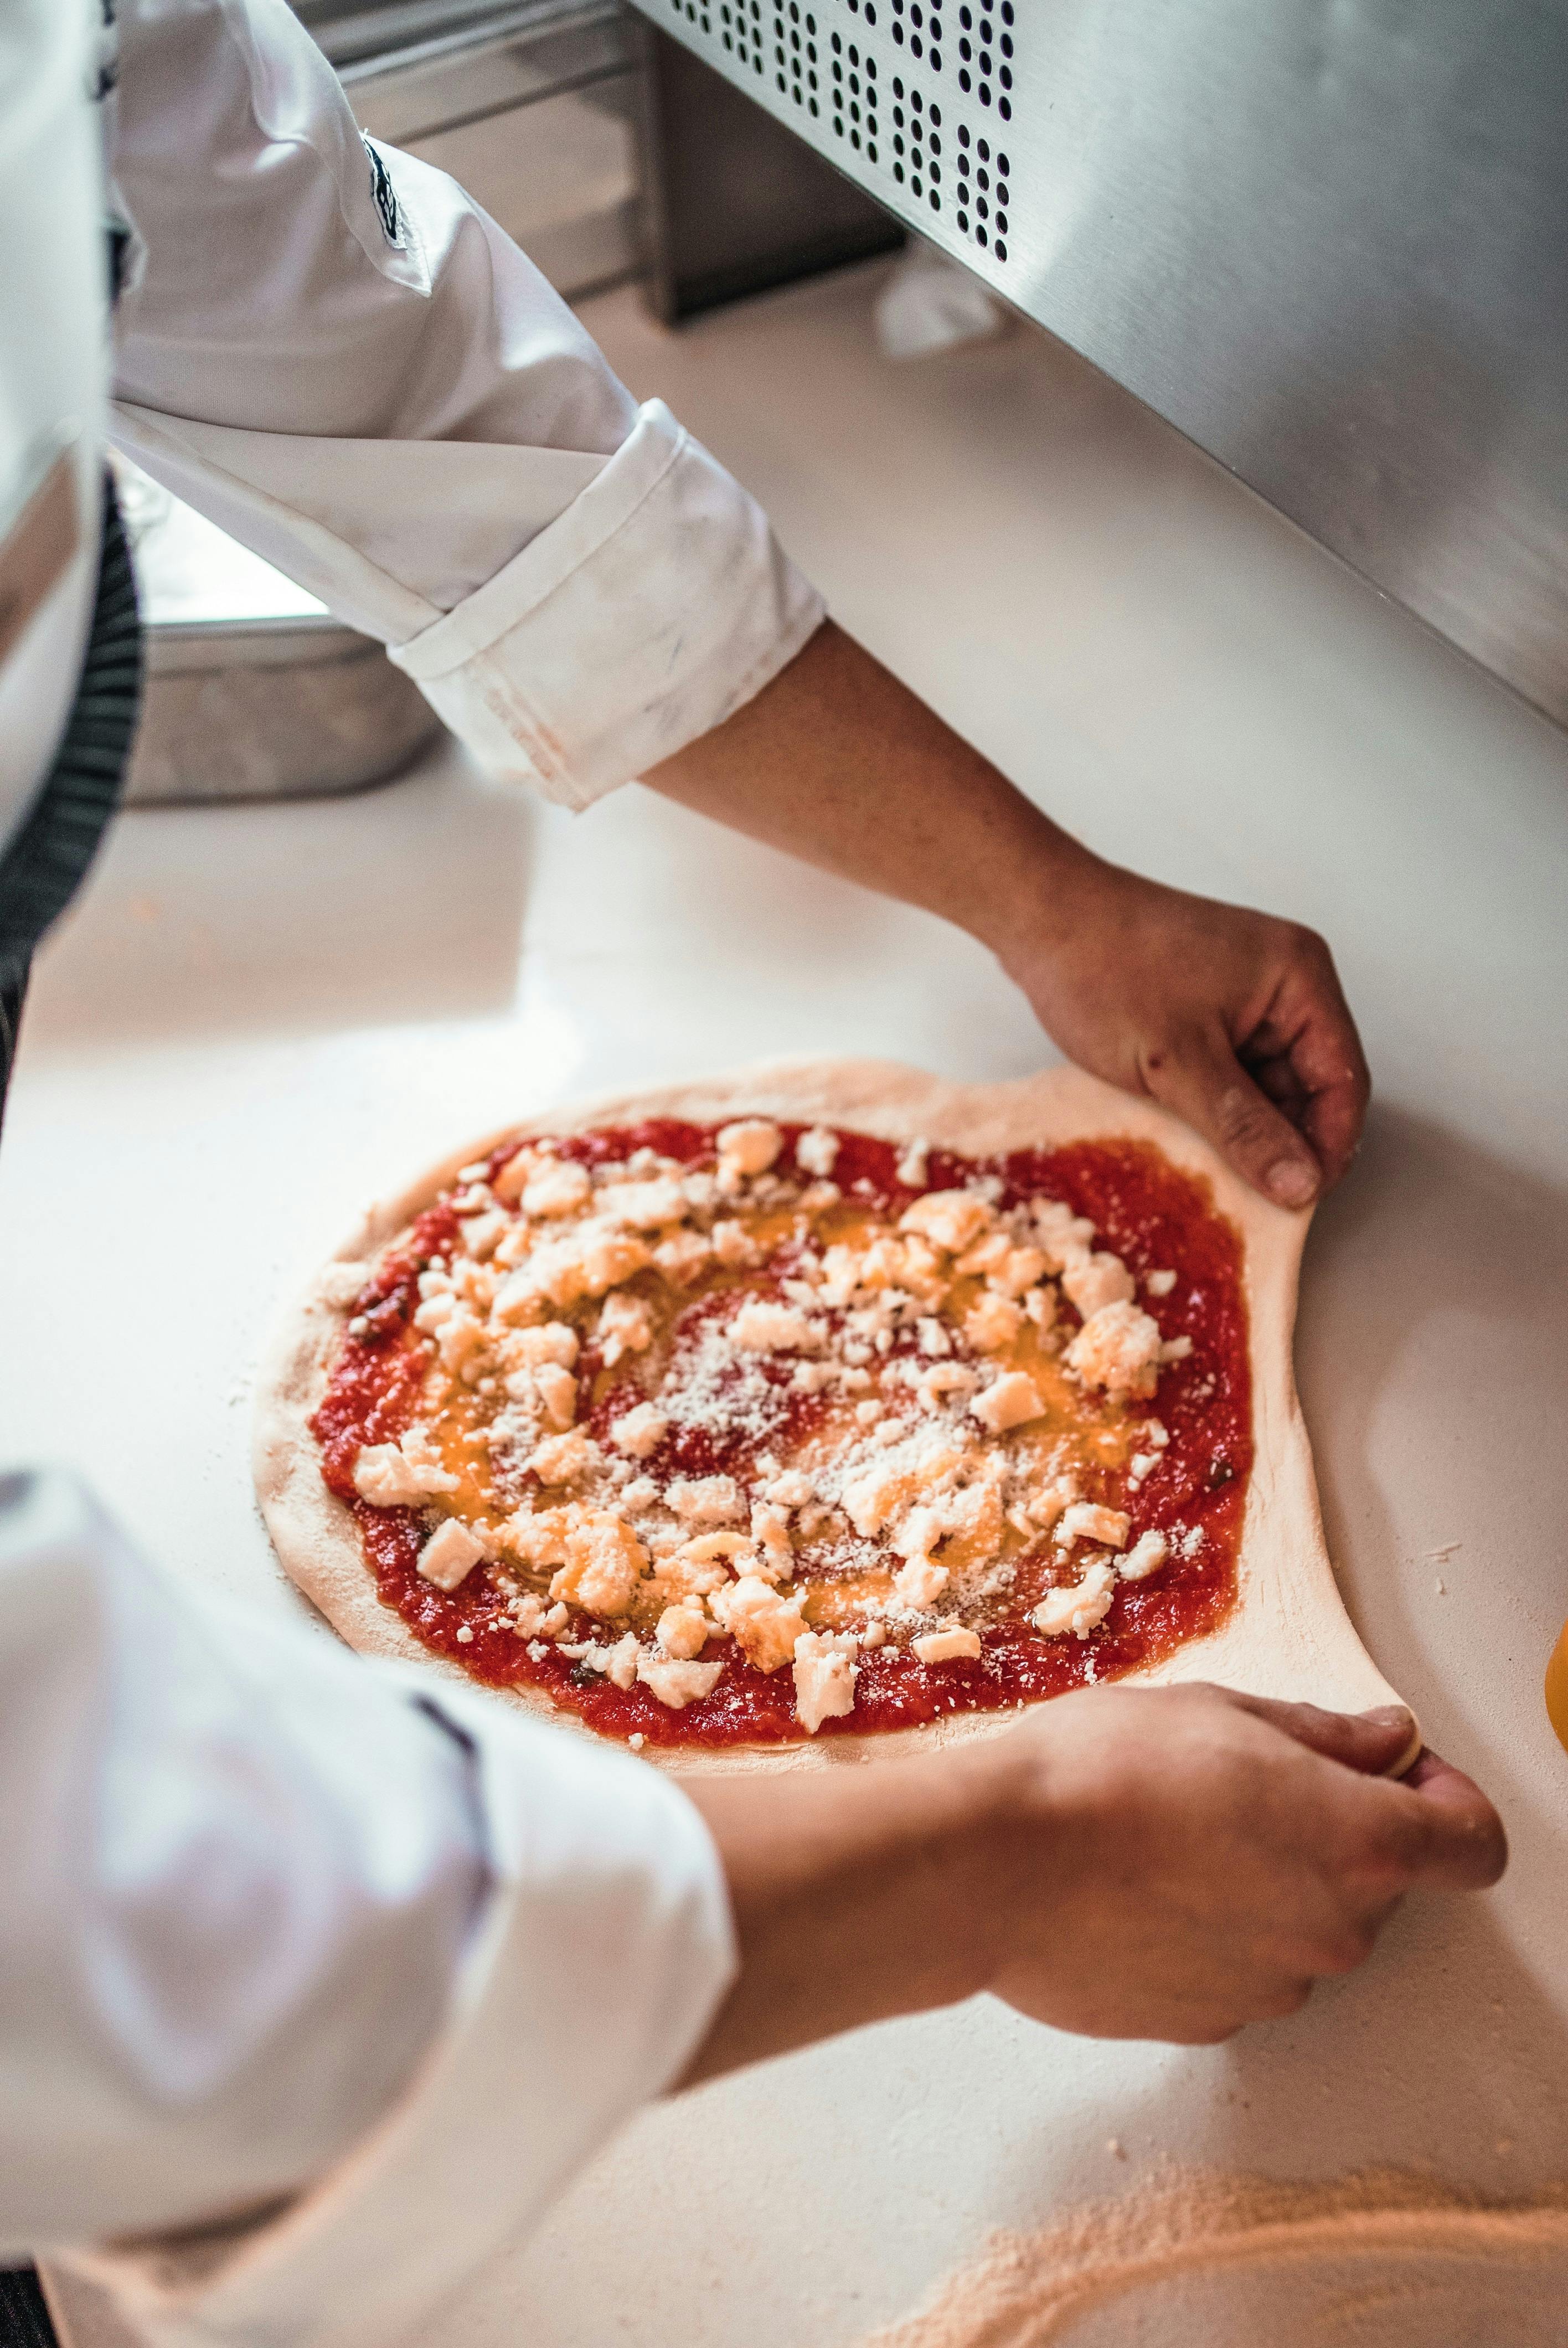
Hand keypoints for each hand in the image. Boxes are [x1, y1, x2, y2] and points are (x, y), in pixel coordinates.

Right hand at [979, 1685, 1503, 2042]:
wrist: (994, 1865)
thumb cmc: (1098, 1773)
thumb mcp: (1219, 1713)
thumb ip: (1323, 1737)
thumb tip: (1382, 1745)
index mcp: (1355, 1840)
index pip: (1472, 1842)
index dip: (1446, 1799)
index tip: (1401, 1773)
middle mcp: (1332, 1928)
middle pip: (1378, 1882)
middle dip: (1332, 1831)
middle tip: (1243, 1783)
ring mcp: (1272, 1985)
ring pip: (1303, 1927)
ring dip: (1266, 1884)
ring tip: (1172, 1836)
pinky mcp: (1210, 2021)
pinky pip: (1240, 1968)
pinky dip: (1212, 1931)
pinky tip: (1143, 1888)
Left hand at [1002, 858, 1369, 1208]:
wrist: (1040, 920)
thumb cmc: (1104, 971)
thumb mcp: (1178, 1063)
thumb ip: (1244, 1127)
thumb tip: (1301, 1186)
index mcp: (1299, 979)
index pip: (1344, 1080)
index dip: (1328, 1147)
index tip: (1297, 1204)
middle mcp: (1285, 985)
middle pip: (1311, 1087)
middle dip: (1285, 1144)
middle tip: (1253, 1203)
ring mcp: (1246, 998)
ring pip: (1269, 1087)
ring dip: (1247, 1131)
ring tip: (1216, 1179)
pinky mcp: (1209, 1011)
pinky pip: (1234, 1074)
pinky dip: (1219, 1110)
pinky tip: (1193, 1144)